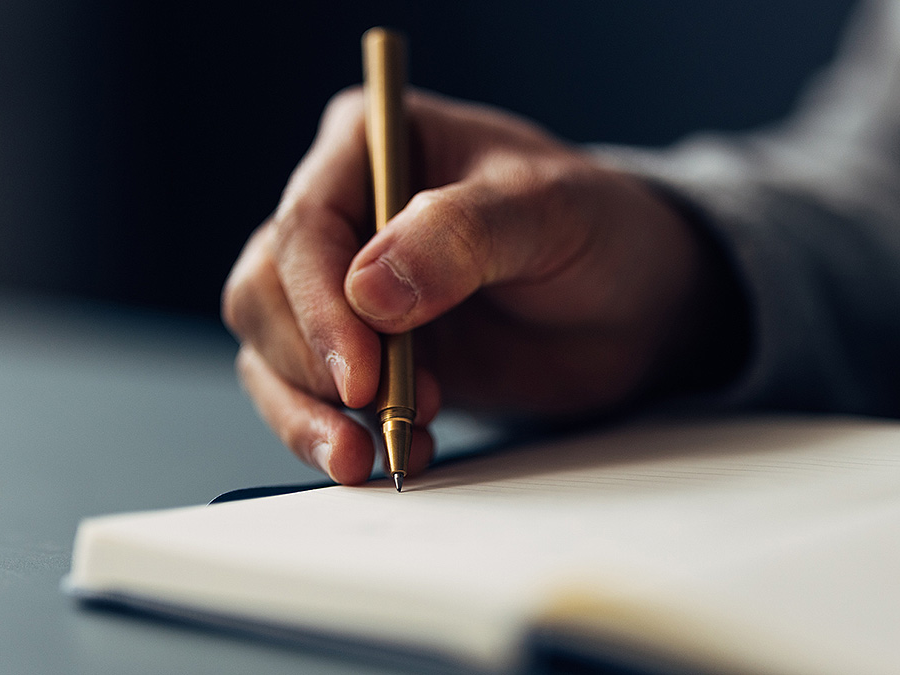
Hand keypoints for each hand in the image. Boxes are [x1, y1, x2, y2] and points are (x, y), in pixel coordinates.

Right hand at [222, 88, 745, 483]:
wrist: (635, 307)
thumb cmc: (600, 233)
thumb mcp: (551, 212)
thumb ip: (464, 235)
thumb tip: (369, 290)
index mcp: (375, 143)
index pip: (307, 223)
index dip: (319, 304)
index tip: (362, 372)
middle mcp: (343, 211)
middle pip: (265, 290)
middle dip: (309, 364)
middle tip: (374, 414)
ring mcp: (343, 288)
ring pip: (268, 350)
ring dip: (306, 412)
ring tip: (371, 452)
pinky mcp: (359, 353)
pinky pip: (305, 396)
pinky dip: (330, 433)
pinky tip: (388, 450)